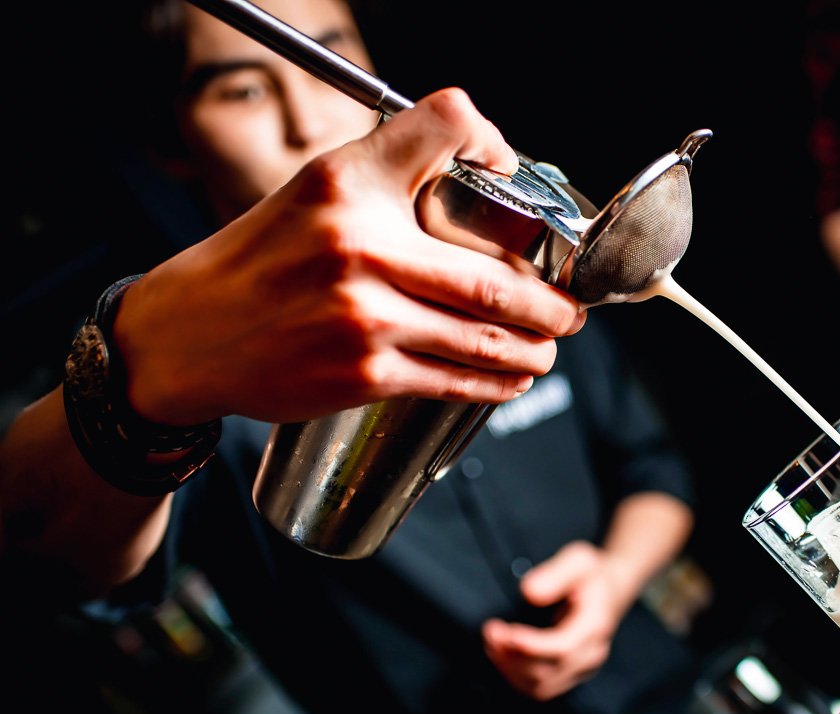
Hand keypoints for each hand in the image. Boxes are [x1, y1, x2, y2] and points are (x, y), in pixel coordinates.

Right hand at [113, 88, 584, 425]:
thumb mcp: (316, 191)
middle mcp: (358, 244)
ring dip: (533, 348)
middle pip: (493, 274)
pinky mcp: (363, 374)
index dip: (494, 142)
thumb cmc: (262, 260)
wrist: (188, 334)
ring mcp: (363, 315)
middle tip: (569, 310)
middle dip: (549, 303)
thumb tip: (484, 179)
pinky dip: (496, 383)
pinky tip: (512, 378)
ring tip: (549, 346)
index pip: (444, 123)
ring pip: (485, 335)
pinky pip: (453, 380)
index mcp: (347, 182)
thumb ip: (391, 176)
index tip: (515, 180)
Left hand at [482, 541, 632, 700]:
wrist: (608, 591)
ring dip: (509, 668)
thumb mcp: (578, 560)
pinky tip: (502, 654)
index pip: (563, 648)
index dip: (531, 646)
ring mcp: (583, 668)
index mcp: (596, 625)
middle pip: (548, 671)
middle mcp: (592, 653)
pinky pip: (540, 688)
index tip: (504, 632)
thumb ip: (556, 573)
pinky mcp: (571, 675)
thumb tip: (528, 592)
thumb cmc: (590, 574)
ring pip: (541, 686)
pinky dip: (515, 676)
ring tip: (491, 642)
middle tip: (490, 630)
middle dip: (512, 655)